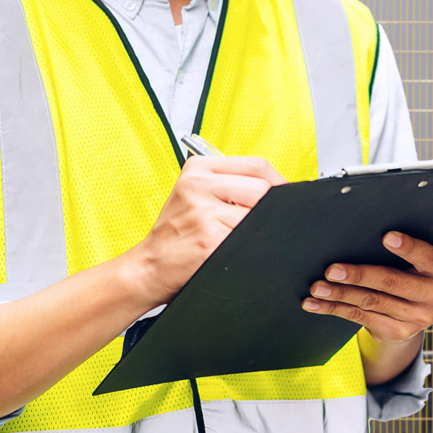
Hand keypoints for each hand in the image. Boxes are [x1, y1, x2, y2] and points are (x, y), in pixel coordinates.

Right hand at [126, 156, 287, 308]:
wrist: (149, 266)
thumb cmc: (176, 235)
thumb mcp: (193, 196)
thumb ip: (229, 186)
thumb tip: (279, 190)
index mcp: (197, 169)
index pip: (256, 165)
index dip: (278, 183)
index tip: (283, 197)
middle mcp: (197, 185)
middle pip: (262, 189)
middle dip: (269, 210)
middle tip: (258, 225)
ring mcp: (203, 212)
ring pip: (259, 216)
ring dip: (257, 232)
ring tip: (235, 239)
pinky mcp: (209, 238)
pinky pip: (249, 239)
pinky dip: (249, 247)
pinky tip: (233, 252)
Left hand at [302, 231, 432, 343]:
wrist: (416, 311)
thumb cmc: (409, 272)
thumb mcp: (415, 261)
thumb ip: (400, 251)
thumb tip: (355, 234)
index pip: (427, 257)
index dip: (408, 248)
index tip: (386, 237)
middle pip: (391, 283)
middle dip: (358, 276)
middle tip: (331, 270)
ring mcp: (416, 319)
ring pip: (371, 302)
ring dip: (339, 294)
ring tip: (316, 287)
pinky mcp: (396, 332)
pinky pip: (359, 317)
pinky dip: (334, 309)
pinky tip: (315, 304)